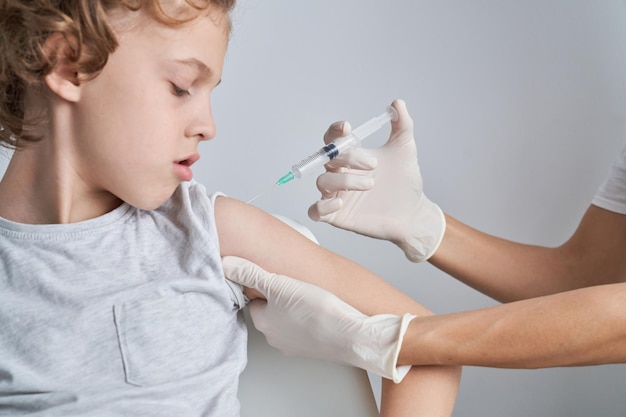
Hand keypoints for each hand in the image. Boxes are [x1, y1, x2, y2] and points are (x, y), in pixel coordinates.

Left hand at [222, 255, 414, 382]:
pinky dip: (311, 318)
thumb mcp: (279, 283)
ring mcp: (295, 345)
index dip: (263, 284)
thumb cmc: (318, 311)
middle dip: (279, 297)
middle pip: (270, 310)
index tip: (275, 275)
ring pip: (288, 320)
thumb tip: (226, 263)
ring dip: (296, 307)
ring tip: (311, 294)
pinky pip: (306, 328)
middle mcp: (275, 338)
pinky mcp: (314, 348)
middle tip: (295, 283)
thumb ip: (251, 273)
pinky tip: (322, 308)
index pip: (253, 299)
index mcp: (263, 322)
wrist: (353, 334)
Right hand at [308, 99, 445, 261]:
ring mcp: (337, 195)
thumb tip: (397, 102)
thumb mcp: (405, 149)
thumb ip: (402, 125)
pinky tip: (341, 204)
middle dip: (349, 158)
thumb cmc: (405, 181)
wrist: (413, 211)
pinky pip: (315, 211)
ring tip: (370, 184)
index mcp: (351, 157)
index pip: (332, 140)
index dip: (334, 132)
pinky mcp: (337, 216)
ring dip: (343, 180)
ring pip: (322, 182)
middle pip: (328, 159)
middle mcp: (340, 174)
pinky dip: (322, 206)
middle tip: (374, 165)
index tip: (347, 127)